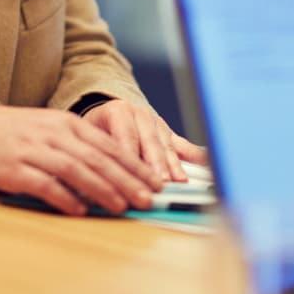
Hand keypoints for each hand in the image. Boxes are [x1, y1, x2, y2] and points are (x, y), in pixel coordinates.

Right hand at [0, 105, 163, 215]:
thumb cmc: (18, 133)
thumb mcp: (52, 130)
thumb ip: (80, 147)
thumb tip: (114, 174)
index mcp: (67, 124)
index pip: (108, 145)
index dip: (134, 165)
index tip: (154, 182)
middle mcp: (54, 134)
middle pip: (98, 158)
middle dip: (126, 180)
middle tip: (148, 198)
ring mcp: (34, 150)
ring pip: (76, 170)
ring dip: (102, 189)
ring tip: (122, 206)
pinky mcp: (15, 169)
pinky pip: (44, 184)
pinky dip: (64, 197)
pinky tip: (80, 210)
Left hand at [82, 101, 206, 182]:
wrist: (108, 110)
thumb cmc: (95, 128)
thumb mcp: (87, 134)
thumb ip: (93, 152)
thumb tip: (90, 180)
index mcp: (117, 112)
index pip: (125, 136)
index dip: (131, 157)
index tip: (133, 177)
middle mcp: (139, 114)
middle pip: (150, 141)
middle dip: (156, 164)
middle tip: (160, 183)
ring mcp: (157, 123)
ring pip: (166, 145)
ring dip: (173, 165)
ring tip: (179, 181)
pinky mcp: (169, 134)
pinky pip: (183, 145)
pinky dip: (195, 155)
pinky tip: (206, 164)